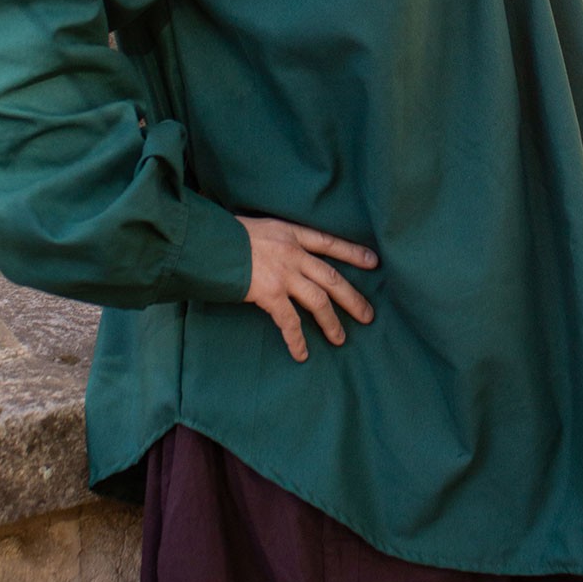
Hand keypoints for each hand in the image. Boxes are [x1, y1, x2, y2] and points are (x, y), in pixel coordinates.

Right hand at [236, 215, 377, 362]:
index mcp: (291, 234)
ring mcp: (283, 274)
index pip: (329, 242)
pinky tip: (302, 354)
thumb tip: (278, 254)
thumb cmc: (227, 234)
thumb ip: (274, 242)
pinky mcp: (270, 293)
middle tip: (368, 315)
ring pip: (318, 300)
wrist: (209, 241)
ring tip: (341, 338)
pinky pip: (290, 321)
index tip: (373, 262)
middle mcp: (293, 253)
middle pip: (331, 277)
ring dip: (332, 322)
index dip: (352, 253)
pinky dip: (297, 339)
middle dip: (352, 297)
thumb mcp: (258, 228)